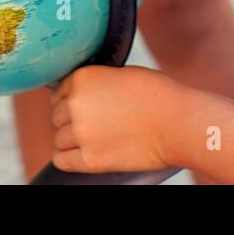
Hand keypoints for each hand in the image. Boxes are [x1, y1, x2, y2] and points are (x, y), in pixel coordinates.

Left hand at [50, 65, 183, 174]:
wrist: (177, 122)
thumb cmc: (158, 95)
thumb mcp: (121, 74)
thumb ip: (96, 83)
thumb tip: (84, 95)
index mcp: (83, 78)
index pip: (59, 92)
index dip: (70, 100)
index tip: (82, 107)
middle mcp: (76, 104)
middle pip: (56, 116)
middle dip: (71, 120)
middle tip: (91, 123)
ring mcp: (82, 133)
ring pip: (59, 139)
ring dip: (71, 140)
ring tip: (91, 139)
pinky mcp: (90, 159)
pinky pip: (62, 160)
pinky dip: (67, 158)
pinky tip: (77, 155)